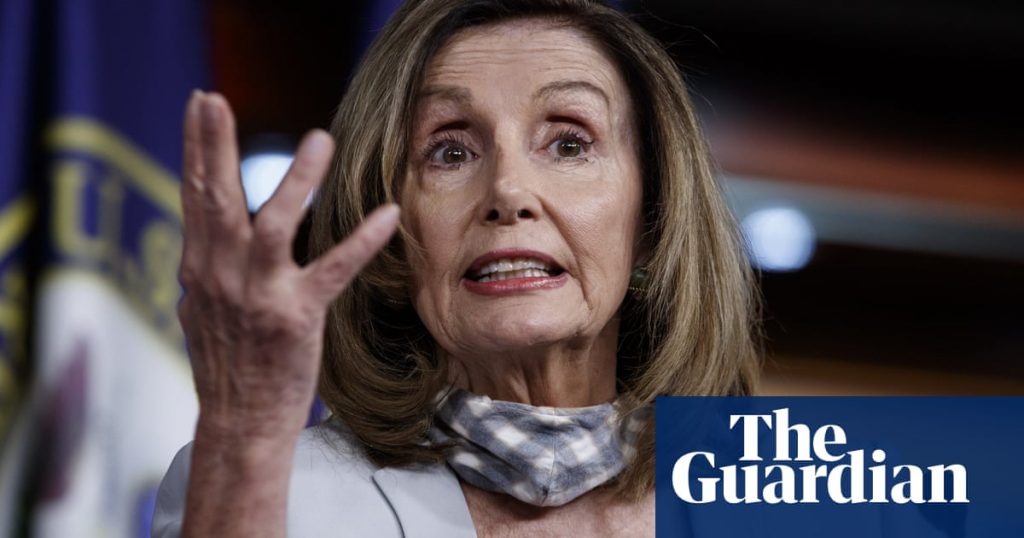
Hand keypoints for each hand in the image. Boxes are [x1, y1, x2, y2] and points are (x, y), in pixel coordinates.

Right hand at [177, 91, 398, 441]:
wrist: (239, 421)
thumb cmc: (226, 364)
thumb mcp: (201, 310)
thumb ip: (205, 269)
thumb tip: (200, 243)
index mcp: (200, 268)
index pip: (194, 195)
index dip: (196, 146)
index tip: (199, 103)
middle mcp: (221, 275)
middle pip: (214, 197)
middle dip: (212, 143)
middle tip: (214, 97)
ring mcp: (258, 295)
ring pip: (273, 224)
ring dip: (296, 180)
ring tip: (319, 138)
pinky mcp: (296, 317)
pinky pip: (334, 270)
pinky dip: (362, 241)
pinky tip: (387, 215)